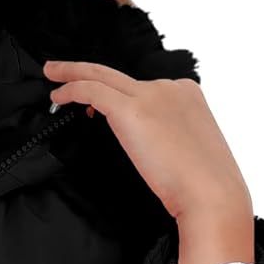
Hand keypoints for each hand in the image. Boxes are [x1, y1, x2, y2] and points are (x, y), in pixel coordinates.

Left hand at [43, 59, 254, 263]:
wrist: (211, 194)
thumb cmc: (203, 187)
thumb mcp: (189, 153)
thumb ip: (169, 140)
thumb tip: (149, 147)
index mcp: (187, 95)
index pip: (144, 89)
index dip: (116, 96)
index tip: (95, 107)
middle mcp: (169, 87)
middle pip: (119, 74)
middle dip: (84, 69)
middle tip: (58, 69)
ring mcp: (152, 95)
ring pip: (102, 75)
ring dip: (72, 75)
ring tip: (52, 77)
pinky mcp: (133, 110)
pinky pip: (93, 90)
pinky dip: (72, 88)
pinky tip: (59, 97)